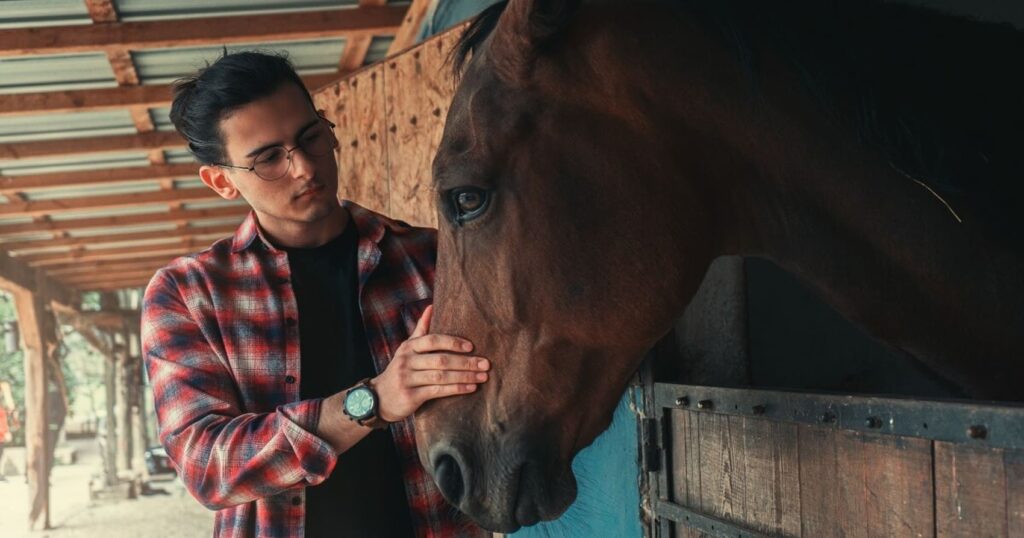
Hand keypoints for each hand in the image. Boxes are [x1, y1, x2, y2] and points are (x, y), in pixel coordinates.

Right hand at [372, 305, 488, 421]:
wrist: (378, 398)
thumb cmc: (401, 370)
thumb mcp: (407, 349)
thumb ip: (421, 329)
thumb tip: (432, 306)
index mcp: (409, 347)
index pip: (433, 340)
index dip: (453, 342)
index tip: (472, 346)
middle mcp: (406, 361)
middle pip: (441, 360)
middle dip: (466, 362)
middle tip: (486, 364)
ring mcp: (407, 379)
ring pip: (441, 376)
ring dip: (465, 376)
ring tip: (482, 377)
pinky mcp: (410, 396)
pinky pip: (437, 391)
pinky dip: (456, 389)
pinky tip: (471, 388)